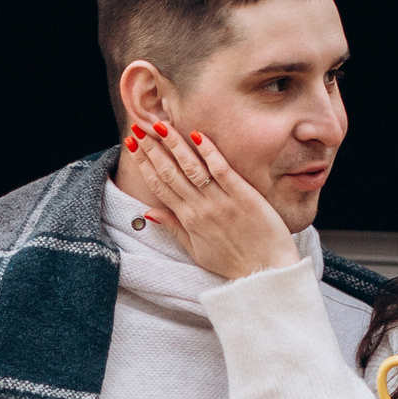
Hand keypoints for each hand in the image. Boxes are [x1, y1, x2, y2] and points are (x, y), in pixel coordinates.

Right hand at [125, 122, 293, 280]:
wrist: (265, 273)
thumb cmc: (232, 263)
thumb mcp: (196, 251)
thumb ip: (174, 228)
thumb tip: (149, 212)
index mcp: (188, 220)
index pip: (160, 185)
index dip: (144, 163)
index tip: (132, 144)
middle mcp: (200, 208)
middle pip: (170, 172)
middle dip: (152, 148)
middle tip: (138, 125)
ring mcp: (221, 201)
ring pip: (191, 168)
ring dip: (174, 145)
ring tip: (160, 125)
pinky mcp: (243, 196)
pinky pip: (221, 170)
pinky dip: (209, 152)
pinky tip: (197, 134)